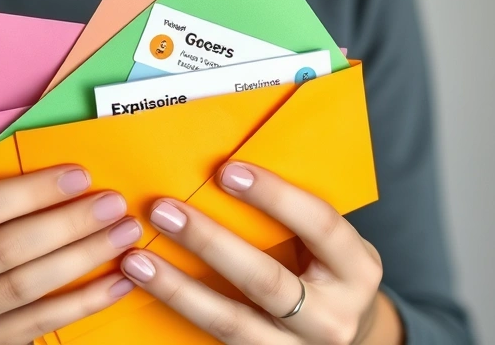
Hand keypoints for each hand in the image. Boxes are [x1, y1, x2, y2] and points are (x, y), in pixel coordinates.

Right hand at [0, 145, 141, 344]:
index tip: (79, 174)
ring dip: (84, 259)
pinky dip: (83, 304)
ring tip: (123, 234)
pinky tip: (117, 283)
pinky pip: (39, 325)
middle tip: (113, 202)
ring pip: (29, 288)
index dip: (32, 190)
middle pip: (9, 249)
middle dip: (69, 224)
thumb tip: (17, 117)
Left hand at [118, 163, 401, 344]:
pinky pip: (217, 339)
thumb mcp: (328, 244)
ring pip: (231, 322)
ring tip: (138, 260)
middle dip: (210, 243)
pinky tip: (147, 289)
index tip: (227, 170)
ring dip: (178, 289)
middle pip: (266, 280)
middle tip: (163, 211)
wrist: (342, 333)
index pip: (320, 225)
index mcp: (357, 268)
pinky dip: (179, 312)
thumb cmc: (326, 270)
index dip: (274, 196)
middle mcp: (334, 316)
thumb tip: (225, 166)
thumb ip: (293, 216)